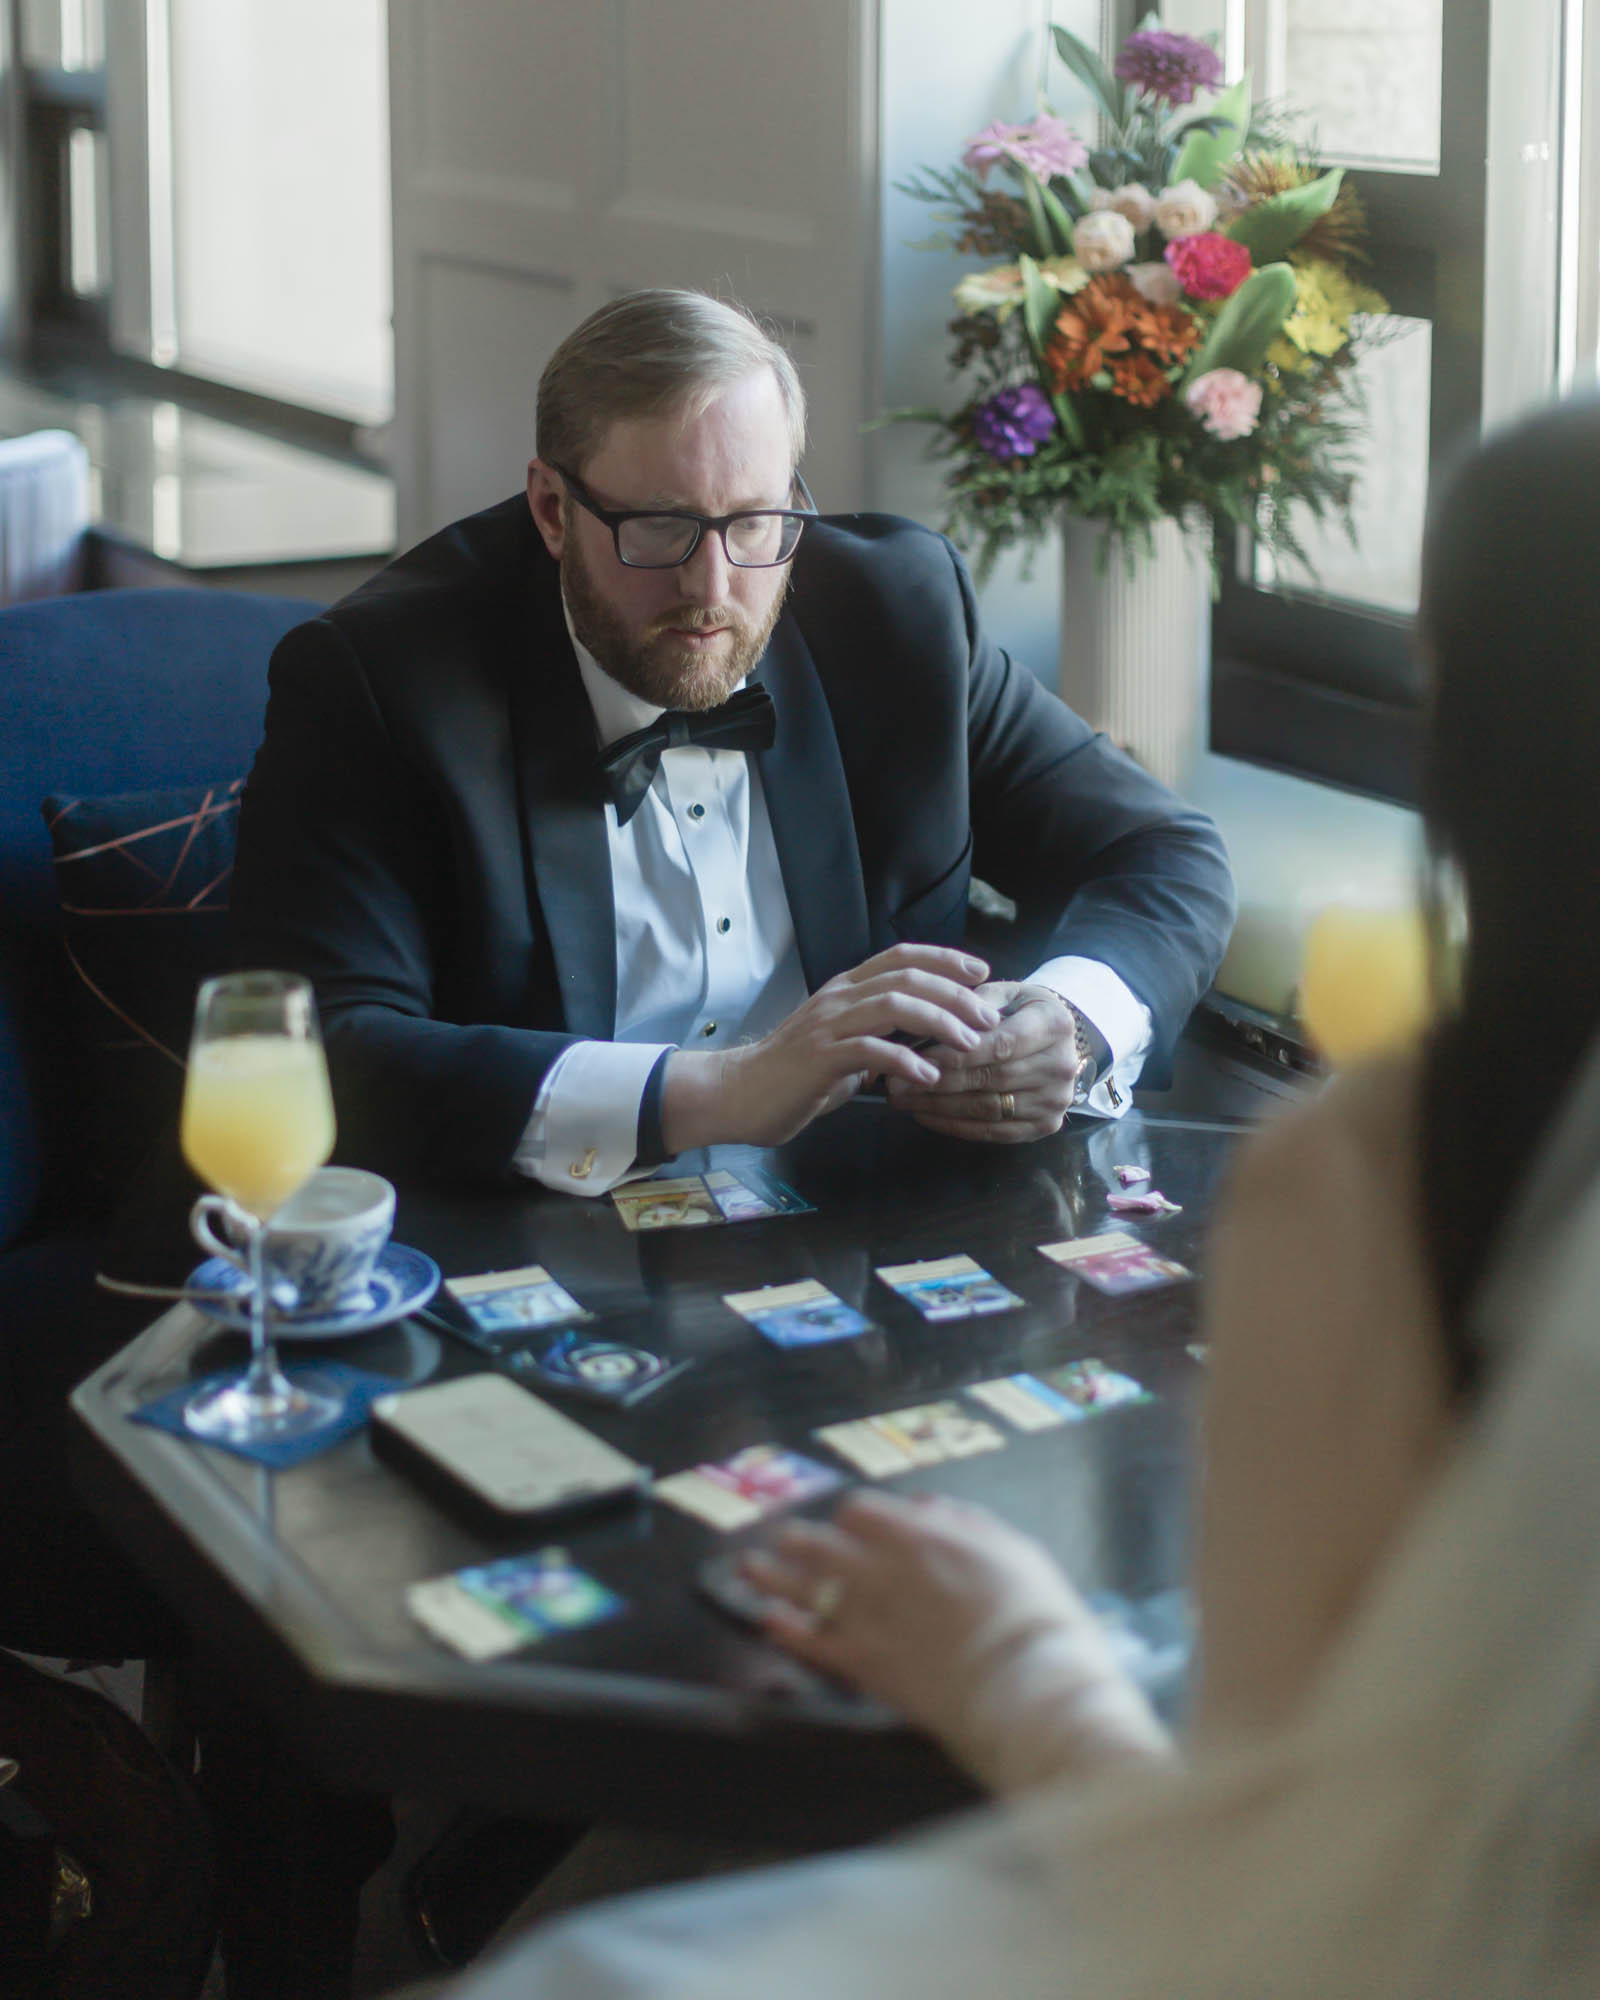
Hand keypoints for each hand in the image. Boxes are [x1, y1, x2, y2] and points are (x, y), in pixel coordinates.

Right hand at [661, 946, 1000, 1151]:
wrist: (738, 1093)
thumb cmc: (793, 1074)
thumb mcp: (843, 1047)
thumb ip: (877, 1039)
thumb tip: (916, 1046)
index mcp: (846, 989)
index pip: (900, 958)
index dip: (943, 959)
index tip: (980, 973)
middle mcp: (839, 998)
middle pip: (906, 978)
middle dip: (954, 994)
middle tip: (987, 1017)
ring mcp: (828, 1025)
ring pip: (892, 1005)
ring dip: (938, 1021)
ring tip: (968, 1044)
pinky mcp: (820, 1057)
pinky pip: (870, 1051)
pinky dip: (904, 1061)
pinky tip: (927, 1076)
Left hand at [740, 1490, 1164, 1790]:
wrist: (1027, 1687)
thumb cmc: (1036, 1616)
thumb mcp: (1014, 1548)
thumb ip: (965, 1523)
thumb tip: (926, 1510)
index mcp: (920, 1536)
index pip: (862, 1512)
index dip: (854, 1517)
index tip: (851, 1525)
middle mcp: (881, 1569)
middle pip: (821, 1542)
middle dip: (800, 1538)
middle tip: (785, 1539)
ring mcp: (867, 1617)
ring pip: (803, 1586)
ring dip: (773, 1573)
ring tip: (749, 1565)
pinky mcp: (863, 1665)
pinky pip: (810, 1641)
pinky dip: (786, 1628)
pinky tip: (768, 1619)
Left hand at [885, 980, 1084, 1142]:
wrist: (1059, 1040)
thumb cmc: (1022, 1011)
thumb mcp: (1004, 992)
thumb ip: (971, 1002)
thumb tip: (928, 1021)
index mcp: (1054, 1024)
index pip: (998, 1045)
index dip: (954, 1054)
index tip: (913, 1057)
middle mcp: (1062, 1066)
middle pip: (990, 1079)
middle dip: (938, 1083)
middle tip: (895, 1084)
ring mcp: (1055, 1100)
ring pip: (987, 1109)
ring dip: (939, 1107)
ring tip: (903, 1099)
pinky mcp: (1045, 1125)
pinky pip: (993, 1131)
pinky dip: (955, 1126)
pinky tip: (925, 1115)